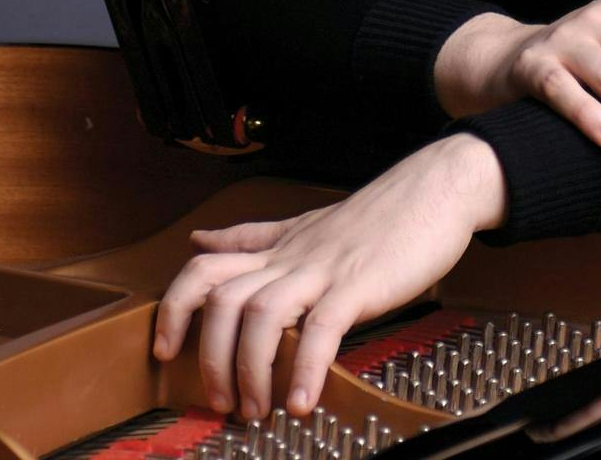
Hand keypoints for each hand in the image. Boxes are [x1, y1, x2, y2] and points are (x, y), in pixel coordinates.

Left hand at [152, 135, 506, 419]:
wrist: (434, 189)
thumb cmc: (374, 216)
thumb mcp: (302, 225)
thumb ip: (250, 238)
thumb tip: (199, 240)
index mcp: (276, 248)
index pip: (205, 268)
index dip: (175, 308)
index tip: (165, 350)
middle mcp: (290, 258)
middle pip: (223, 300)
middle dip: (210, 357)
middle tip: (220, 401)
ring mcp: (323, 269)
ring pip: (261, 314)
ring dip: (251, 370)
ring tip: (257, 410)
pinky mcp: (359, 284)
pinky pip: (322, 328)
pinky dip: (307, 370)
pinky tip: (302, 403)